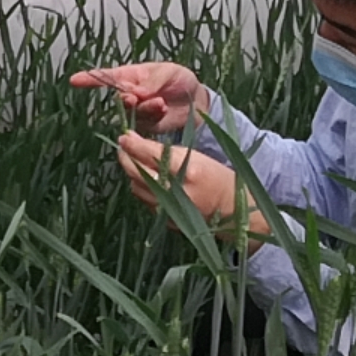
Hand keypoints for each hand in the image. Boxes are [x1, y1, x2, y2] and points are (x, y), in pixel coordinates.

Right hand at [69, 62, 208, 134]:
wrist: (197, 102)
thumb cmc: (180, 80)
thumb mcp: (169, 71)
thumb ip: (153, 80)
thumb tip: (137, 91)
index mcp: (131, 76)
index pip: (106, 76)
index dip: (90, 78)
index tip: (74, 80)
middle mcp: (130, 94)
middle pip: (118, 97)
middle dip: (126, 98)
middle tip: (136, 97)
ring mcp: (137, 111)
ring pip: (131, 112)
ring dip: (145, 108)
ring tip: (161, 103)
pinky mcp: (145, 126)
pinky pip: (143, 124)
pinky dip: (153, 116)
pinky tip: (164, 109)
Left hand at [115, 132, 266, 241]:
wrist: (233, 211)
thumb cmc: (216, 177)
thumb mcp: (197, 157)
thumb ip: (167, 152)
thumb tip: (137, 141)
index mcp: (189, 171)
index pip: (151, 155)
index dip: (133, 145)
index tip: (123, 136)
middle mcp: (176, 191)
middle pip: (138, 173)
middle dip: (126, 157)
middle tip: (123, 146)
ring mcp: (170, 208)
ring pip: (136, 187)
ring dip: (131, 173)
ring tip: (133, 160)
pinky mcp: (166, 219)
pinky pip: (144, 200)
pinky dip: (141, 187)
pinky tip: (145, 178)